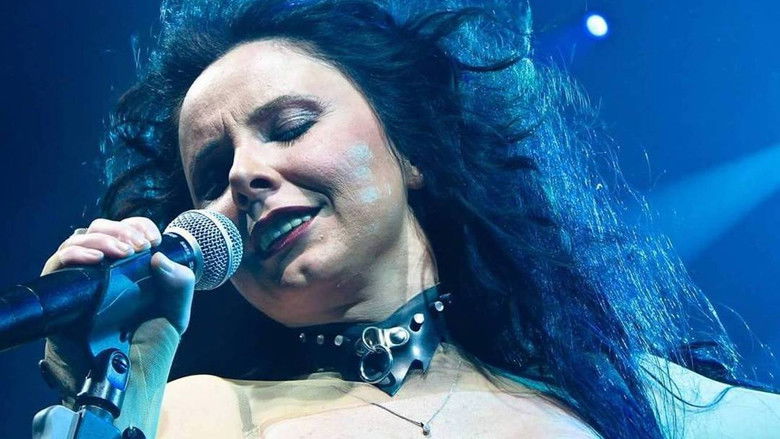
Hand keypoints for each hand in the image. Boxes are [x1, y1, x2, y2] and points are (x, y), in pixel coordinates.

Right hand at [38, 217, 194, 411]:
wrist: (132, 381)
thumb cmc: (152, 350)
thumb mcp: (176, 313)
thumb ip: (180, 284)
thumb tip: (159, 257)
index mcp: (130, 273)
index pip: (125, 234)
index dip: (138, 227)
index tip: (153, 239)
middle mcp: (104, 275)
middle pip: (100, 231)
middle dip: (121, 230)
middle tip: (139, 246)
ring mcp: (82, 285)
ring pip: (77, 242)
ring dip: (102, 238)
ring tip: (122, 251)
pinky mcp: (63, 299)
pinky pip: (57, 265)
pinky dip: (76, 253)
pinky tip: (97, 259)